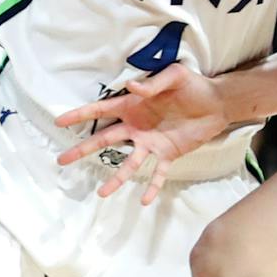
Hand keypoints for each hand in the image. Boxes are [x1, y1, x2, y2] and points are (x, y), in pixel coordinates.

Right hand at [53, 66, 231, 204]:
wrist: (217, 102)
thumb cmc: (193, 85)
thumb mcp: (174, 75)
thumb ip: (153, 83)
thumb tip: (132, 87)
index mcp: (133, 106)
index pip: (101, 110)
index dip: (80, 115)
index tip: (60, 122)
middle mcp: (137, 127)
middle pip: (104, 140)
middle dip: (82, 150)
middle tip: (62, 160)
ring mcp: (151, 143)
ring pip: (128, 163)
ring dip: (116, 179)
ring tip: (102, 194)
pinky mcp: (168, 154)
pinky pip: (157, 173)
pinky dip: (151, 186)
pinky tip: (143, 201)